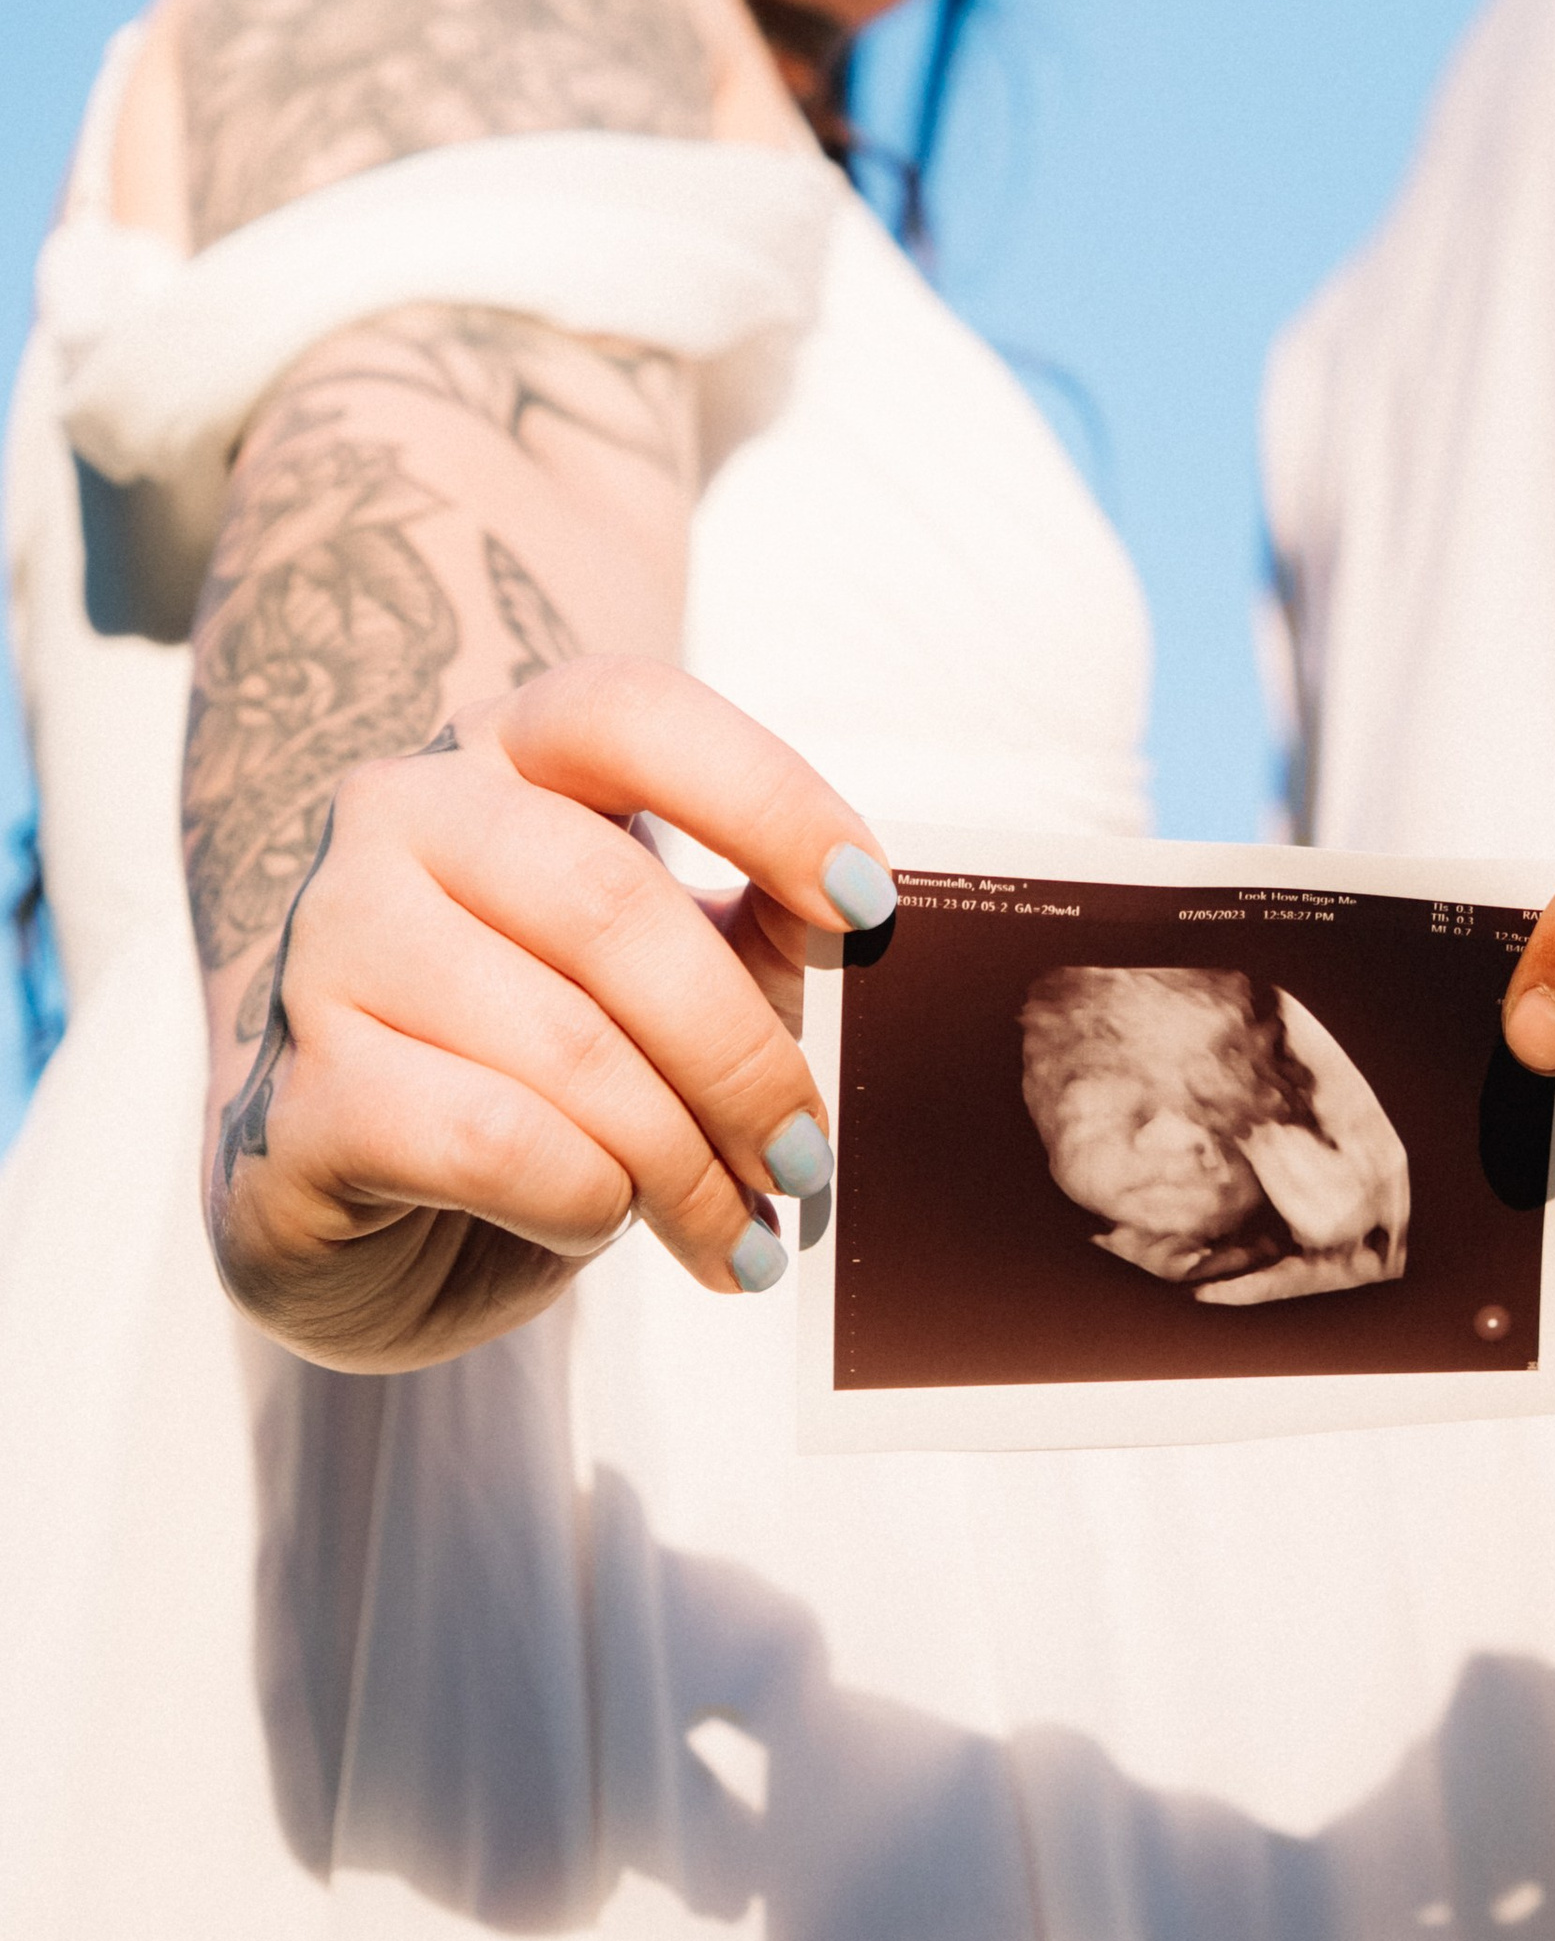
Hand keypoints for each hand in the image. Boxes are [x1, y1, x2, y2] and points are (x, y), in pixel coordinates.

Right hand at [206, 656, 893, 1372]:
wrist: (359, 1209)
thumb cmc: (539, 1065)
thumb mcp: (667, 978)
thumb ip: (760, 932)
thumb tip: (869, 925)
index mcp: (502, 751)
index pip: (629, 712)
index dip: (765, 795)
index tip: (871, 908)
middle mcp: (396, 816)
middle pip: (613, 904)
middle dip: (742, 1052)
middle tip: (808, 1153)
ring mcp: (326, 949)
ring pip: (563, 1043)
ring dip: (684, 1157)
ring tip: (738, 1228)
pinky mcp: (298, 1099)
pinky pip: (493, 1142)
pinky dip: (587, 1197)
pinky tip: (605, 1222)